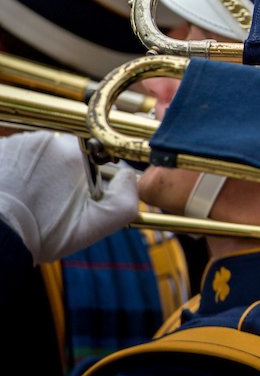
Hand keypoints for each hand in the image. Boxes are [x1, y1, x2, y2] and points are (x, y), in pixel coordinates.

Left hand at [0, 131, 137, 263]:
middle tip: (52, 198)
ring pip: (38, 152)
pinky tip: (13, 188)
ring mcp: (18, 142)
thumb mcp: (96, 226)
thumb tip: (131, 175)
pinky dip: (16, 168)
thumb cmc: (41, 234)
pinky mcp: (0, 148)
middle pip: (63, 151)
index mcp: (76, 154)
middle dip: (61, 170)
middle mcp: (47, 140)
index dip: (88, 173)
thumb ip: (126, 200)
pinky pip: (16, 153)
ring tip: (29, 195)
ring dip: (37, 169)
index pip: (93, 152)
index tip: (77, 193)